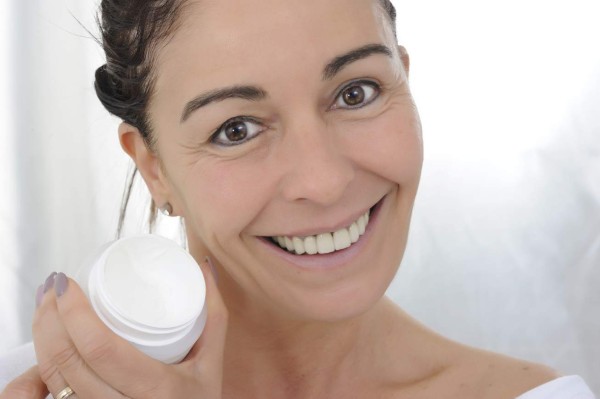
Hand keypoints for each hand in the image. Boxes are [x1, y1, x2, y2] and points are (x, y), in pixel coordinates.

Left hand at [3, 258, 227, 398]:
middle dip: (49, 317)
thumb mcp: (212, 362)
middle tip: (55, 286)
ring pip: (52, 378)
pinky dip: (40, 366)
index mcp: (156, 389)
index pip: (101, 349)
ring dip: (40, 337)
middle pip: (67, 362)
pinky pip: (53, 393)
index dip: (75, 313)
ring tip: (46, 305)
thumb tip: (203, 266)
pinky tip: (46, 341)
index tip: (69, 284)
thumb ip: (213, 313)